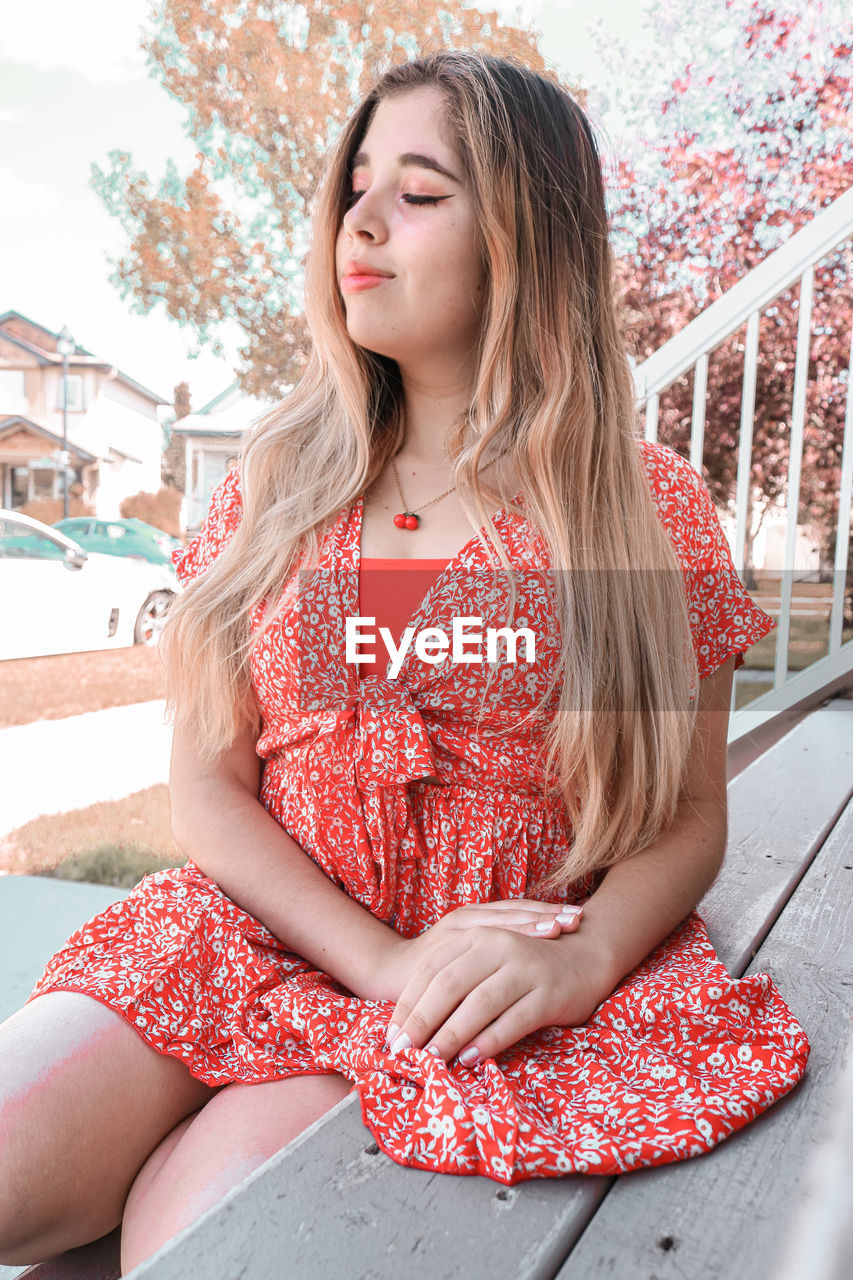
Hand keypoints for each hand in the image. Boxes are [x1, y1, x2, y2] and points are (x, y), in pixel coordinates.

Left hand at [380, 907, 600, 1068]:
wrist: (584, 957)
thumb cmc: (525, 966)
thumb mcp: (486, 962)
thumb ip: (456, 982)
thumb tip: (413, 1022)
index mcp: (478, 936)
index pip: (433, 970)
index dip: (409, 1003)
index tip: (391, 1035)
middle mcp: (499, 946)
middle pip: (450, 985)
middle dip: (422, 1021)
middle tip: (402, 1052)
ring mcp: (525, 969)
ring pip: (479, 1004)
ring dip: (451, 1035)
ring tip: (430, 1060)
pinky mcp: (547, 994)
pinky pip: (513, 1020)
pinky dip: (489, 1041)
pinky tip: (470, 1060)